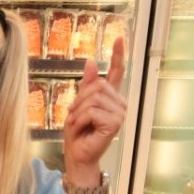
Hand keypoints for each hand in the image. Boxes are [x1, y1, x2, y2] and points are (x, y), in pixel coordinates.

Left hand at [63, 36, 126, 180]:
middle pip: (97, 86)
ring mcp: (120, 113)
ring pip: (93, 99)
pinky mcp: (115, 123)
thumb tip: (92, 61)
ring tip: (78, 125)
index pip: (117, 72)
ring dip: (78, 113)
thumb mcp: (77, 106)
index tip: (119, 37)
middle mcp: (119, 103)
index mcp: (110, 97)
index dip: (118, 54)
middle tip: (73, 116)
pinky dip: (80, 121)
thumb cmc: (77, 134)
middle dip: (79, 100)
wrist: (78, 155)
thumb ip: (86, 85)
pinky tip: (82, 130)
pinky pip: (91, 112)